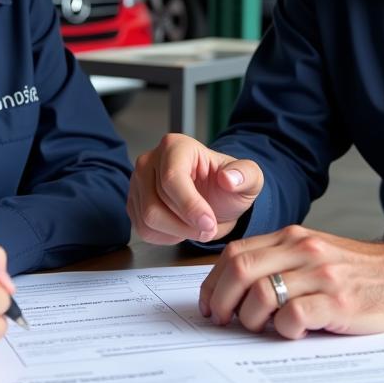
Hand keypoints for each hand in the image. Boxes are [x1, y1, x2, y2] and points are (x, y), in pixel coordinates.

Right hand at [128, 133, 262, 244]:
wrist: (216, 199)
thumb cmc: (228, 186)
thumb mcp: (249, 178)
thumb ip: (246, 175)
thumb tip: (229, 178)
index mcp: (175, 146)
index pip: (172, 179)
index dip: (190, 206)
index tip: (209, 223)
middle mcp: (149, 161)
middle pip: (156, 204)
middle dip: (186, 223)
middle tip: (208, 228)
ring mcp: (137, 183)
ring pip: (148, 219)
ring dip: (177, 231)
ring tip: (197, 228)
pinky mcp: (134, 203)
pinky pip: (143, 229)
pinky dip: (166, 236)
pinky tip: (182, 227)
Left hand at [199, 226, 383, 337]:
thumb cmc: (353, 271)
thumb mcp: (312, 252)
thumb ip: (277, 261)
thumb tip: (232, 289)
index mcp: (291, 237)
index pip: (235, 253)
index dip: (214, 282)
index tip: (209, 304)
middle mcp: (303, 250)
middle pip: (240, 270)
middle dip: (221, 300)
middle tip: (223, 320)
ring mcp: (320, 275)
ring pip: (262, 294)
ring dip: (251, 319)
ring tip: (261, 328)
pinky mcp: (337, 302)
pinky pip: (293, 316)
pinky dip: (284, 329)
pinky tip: (292, 332)